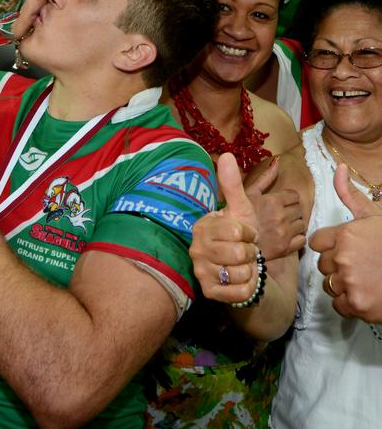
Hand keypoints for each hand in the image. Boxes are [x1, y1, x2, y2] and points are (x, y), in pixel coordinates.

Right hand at [189, 153, 259, 303]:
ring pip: (240, 273)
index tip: (245, 234)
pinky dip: (248, 287)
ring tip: (243, 265)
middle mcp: (196, 249)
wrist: (245, 267)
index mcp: (202, 226)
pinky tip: (242, 280)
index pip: (236, 230)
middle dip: (250, 253)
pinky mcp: (209, 292)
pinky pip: (240, 291)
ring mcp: (201, 271)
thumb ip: (233, 184)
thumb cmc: (242, 236)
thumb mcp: (241, 209)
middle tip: (245, 251)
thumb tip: (227, 154)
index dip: (249, 233)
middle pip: (239, 253)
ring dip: (249, 270)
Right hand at [246, 158, 305, 258]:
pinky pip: (302, 240)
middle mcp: (281, 217)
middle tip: (279, 214)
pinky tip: (286, 236)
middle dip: (291, 210)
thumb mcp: (249, 193)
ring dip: (295, 224)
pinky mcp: (286, 248)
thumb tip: (277, 160)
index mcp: (272, 201)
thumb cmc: (239, 215)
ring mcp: (284, 234)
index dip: (287, 198)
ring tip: (283, 225)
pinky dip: (297, 238)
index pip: (294, 195)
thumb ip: (265, 177)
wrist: (233, 242)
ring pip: (302, 224)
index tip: (279, 202)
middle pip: (299, 209)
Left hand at [310, 164, 381, 321]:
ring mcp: (350, 281)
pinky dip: (351, 303)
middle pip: (322, 265)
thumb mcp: (373, 215)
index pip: (317, 242)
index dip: (330, 246)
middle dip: (337, 266)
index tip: (346, 249)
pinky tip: (367, 293)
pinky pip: (339, 305)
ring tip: (365, 278)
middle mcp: (344, 257)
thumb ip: (349, 194)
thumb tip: (339, 167)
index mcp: (345, 233)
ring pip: (329, 285)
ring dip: (343, 284)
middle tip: (360, 265)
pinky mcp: (357, 304)